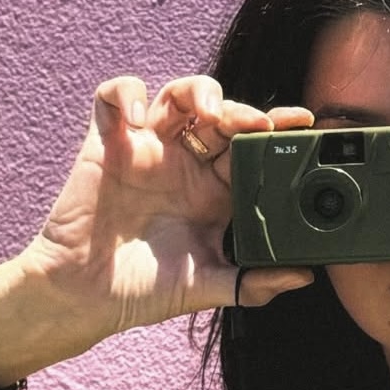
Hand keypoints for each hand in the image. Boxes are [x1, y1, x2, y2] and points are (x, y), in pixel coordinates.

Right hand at [20, 73, 315, 348]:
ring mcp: (145, 148)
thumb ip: (254, 284)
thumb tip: (304, 277)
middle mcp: (183, 162)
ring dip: (198, 91)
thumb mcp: (208, 286)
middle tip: (259, 125)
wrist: (85, 297)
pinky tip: (139, 121)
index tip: (303, 125)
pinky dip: (126, 95)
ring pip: (177, 94)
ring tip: (211, 111)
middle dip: (242, 111)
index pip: (251, 144)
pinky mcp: (105, 143)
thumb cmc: (143, 290)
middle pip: (220, 113)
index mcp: (213, 189)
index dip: (276, 128)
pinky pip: (112, 97)